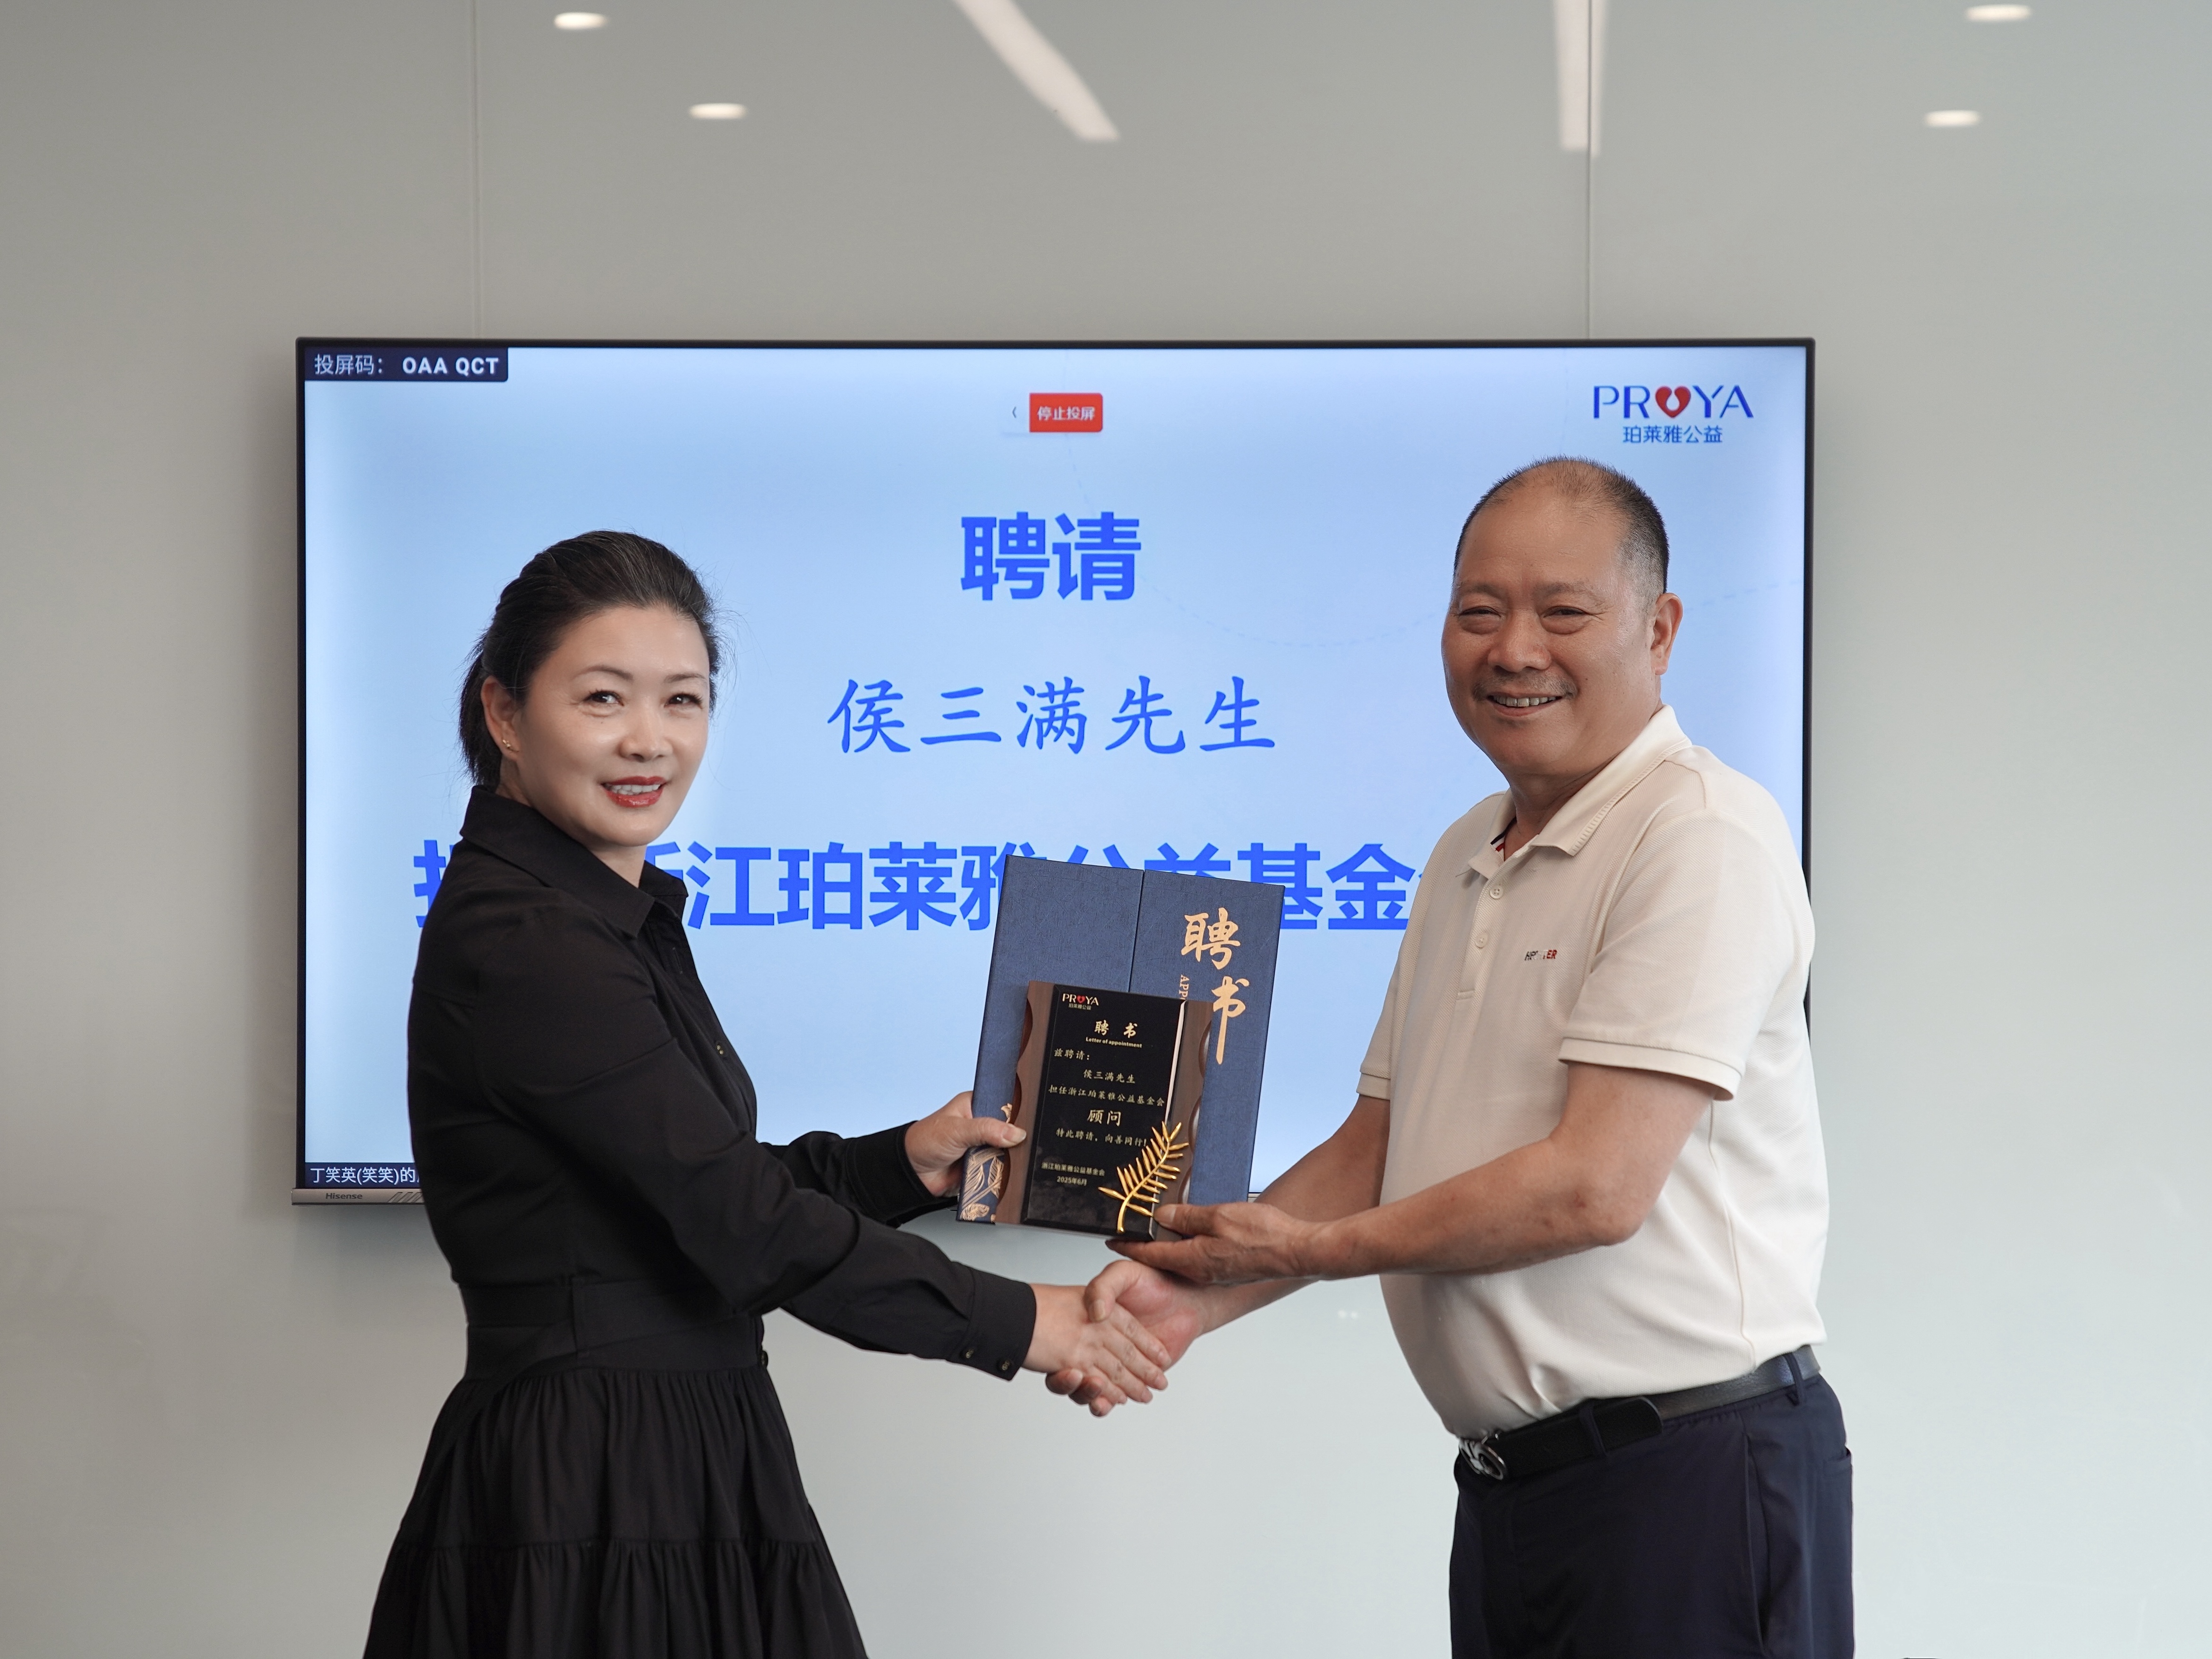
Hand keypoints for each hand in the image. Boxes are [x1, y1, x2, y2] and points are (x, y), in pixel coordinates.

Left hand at [905, 1092, 1024, 1196]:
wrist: (913, 1173)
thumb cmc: (925, 1141)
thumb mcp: (957, 1129)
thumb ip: (987, 1129)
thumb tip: (1016, 1133)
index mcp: (975, 1105)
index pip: (1004, 1104)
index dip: (1016, 1113)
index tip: (1028, 1122)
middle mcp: (982, 1124)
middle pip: (1009, 1129)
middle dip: (1014, 1138)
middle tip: (1018, 1144)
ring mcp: (983, 1145)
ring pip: (1007, 1150)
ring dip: (1008, 1157)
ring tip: (1008, 1158)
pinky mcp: (983, 1164)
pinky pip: (999, 1168)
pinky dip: (1001, 1171)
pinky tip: (1004, 1171)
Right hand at [1024, 1284, 1172, 1417]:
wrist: (1188, 1300)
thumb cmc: (1155, 1284)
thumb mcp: (1124, 1274)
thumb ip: (1104, 1287)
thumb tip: (1096, 1314)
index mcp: (1090, 1320)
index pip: (1065, 1341)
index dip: (1060, 1351)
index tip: (1065, 1357)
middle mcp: (1097, 1343)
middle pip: (1073, 1368)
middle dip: (1071, 1377)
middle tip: (1074, 1376)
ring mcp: (1111, 1363)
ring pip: (1090, 1385)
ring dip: (1090, 1392)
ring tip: (1096, 1390)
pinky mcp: (1129, 1379)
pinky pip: (1110, 1396)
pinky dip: (1107, 1402)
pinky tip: (1110, 1401)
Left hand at [1109, 1200, 1323, 1284]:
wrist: (1296, 1252)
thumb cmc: (1262, 1235)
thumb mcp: (1218, 1216)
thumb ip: (1187, 1217)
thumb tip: (1159, 1216)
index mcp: (1192, 1259)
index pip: (1149, 1254)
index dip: (1128, 1246)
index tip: (1111, 1241)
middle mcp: (1199, 1271)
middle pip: (1164, 1257)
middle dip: (1146, 1244)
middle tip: (1131, 1228)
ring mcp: (1214, 1272)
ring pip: (1183, 1257)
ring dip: (1170, 1243)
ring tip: (1159, 1226)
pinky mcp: (1228, 1269)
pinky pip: (1200, 1256)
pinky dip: (1190, 1245)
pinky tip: (1194, 1232)